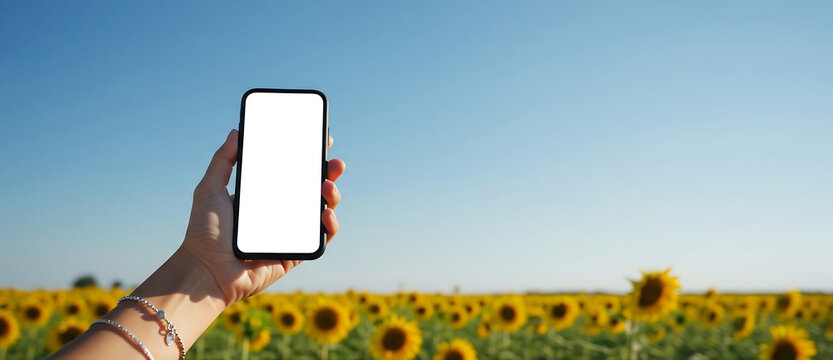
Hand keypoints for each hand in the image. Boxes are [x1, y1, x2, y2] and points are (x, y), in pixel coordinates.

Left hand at [179, 129, 344, 305]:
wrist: (206, 271)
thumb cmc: (204, 234)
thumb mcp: (209, 189)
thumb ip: (223, 160)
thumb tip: (236, 131)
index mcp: (263, 196)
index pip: (292, 172)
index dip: (308, 157)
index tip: (321, 141)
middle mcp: (280, 213)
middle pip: (312, 189)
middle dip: (329, 173)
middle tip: (334, 163)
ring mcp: (290, 233)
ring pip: (321, 210)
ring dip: (331, 196)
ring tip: (327, 185)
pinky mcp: (295, 254)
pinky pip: (320, 238)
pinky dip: (329, 226)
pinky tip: (326, 214)